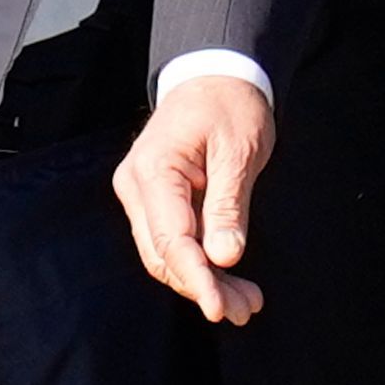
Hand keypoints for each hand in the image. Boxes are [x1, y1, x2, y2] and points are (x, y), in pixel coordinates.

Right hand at [116, 73, 275, 321]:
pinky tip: (231, 280)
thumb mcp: (239, 151)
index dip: (196, 279)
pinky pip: (173, 241)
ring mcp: (142, 194)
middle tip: (248, 310)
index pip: (171, 240)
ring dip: (204, 281)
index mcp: (153, 170)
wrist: (215, 75)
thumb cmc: (229, 104)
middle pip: (163, 255)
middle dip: (203, 287)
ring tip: (248, 302)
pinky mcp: (156, 201)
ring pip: (166, 255)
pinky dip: (201, 263)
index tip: (221, 308)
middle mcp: (137, 185)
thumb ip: (228, 204)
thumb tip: (225, 256)